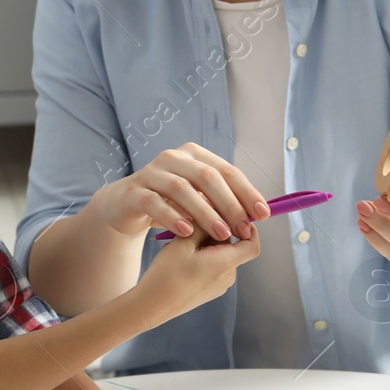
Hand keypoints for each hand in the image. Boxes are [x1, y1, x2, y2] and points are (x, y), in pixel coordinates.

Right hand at [95, 143, 269, 242]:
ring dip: (205, 212)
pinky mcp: (134, 191)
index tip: (262, 214)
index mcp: (195, 154)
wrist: (126, 205)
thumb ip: (221, 200)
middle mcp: (174, 157)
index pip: (227, 170)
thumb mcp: (197, 197)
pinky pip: (155, 202)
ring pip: (182, 188)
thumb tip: (258, 214)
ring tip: (221, 234)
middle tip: (243, 228)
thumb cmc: (170, 202)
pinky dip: (172, 217)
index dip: (247, 192)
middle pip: (207, 176)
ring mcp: (151, 172)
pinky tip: (186, 232)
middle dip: (229, 204)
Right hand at [136, 223, 261, 320]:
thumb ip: (203, 223)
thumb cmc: (166, 274)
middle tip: (192, 227)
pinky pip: (213, 267)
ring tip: (182, 245)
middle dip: (216, 233)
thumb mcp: (183, 241)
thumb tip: (217, 212)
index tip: (233, 215)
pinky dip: (202, 257)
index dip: (248, 227)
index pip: (252, 243)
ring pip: (221, 255)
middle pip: (233, 246)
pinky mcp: (209, 291)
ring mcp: (219, 286)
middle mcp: (228, 277)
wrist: (151, 307)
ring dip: (206, 245)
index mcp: (226, 264)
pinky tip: (181, 259)